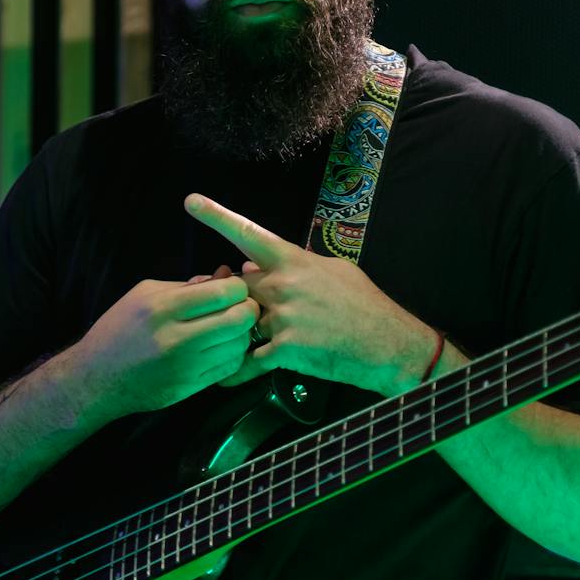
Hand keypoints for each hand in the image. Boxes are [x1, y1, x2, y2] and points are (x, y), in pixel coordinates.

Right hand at [73, 272, 260, 417]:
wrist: (96, 379)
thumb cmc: (119, 329)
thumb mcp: (145, 294)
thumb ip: (187, 285)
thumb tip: (225, 274)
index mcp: (163, 308)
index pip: (223, 293)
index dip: (238, 288)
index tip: (234, 288)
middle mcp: (177, 338)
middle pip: (239, 319)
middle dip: (249, 309)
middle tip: (242, 306)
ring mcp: (186, 367)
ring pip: (239, 346)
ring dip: (243, 333)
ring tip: (232, 326)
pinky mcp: (190, 388)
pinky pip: (230, 368)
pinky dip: (234, 354)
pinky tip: (223, 346)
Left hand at [183, 193, 441, 395]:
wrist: (388, 344)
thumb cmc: (365, 304)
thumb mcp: (335, 270)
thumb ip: (296, 265)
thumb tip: (258, 262)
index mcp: (294, 260)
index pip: (248, 233)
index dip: (217, 216)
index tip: (191, 202)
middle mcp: (283, 285)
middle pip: (236, 285)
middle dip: (235, 298)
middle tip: (243, 310)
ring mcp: (282, 317)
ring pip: (240, 320)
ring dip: (242, 330)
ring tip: (258, 342)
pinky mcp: (285, 349)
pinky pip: (247, 360)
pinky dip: (236, 370)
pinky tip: (227, 378)